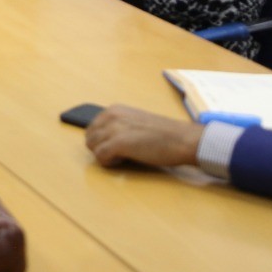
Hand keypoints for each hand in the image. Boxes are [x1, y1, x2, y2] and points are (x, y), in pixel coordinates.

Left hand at [85, 104, 203, 167]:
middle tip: (119, 153)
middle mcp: (111, 116)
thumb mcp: (135, 121)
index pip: (92, 128)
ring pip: (92, 147)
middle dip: (100, 148)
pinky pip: (100, 157)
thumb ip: (119, 125)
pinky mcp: (118, 143)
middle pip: (89, 138)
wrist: (182, 139)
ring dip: (104, 155)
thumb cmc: (164, 134)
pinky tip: (122, 161)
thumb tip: (105, 138)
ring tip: (122, 156)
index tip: (116, 146)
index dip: (102, 140)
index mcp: (114, 110)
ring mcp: (113, 129)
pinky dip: (108, 162)